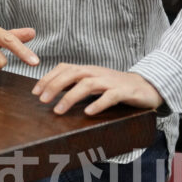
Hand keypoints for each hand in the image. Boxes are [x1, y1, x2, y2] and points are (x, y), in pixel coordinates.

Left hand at [32, 64, 162, 114]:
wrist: (147, 86)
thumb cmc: (114, 86)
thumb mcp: (93, 82)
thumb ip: (75, 84)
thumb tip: (51, 92)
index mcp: (87, 69)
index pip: (63, 68)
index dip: (48, 78)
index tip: (35, 92)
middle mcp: (96, 72)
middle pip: (71, 74)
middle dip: (54, 86)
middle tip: (41, 101)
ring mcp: (110, 81)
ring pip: (87, 84)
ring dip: (70, 97)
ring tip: (59, 110)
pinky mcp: (124, 91)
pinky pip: (110, 96)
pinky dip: (98, 104)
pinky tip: (88, 112)